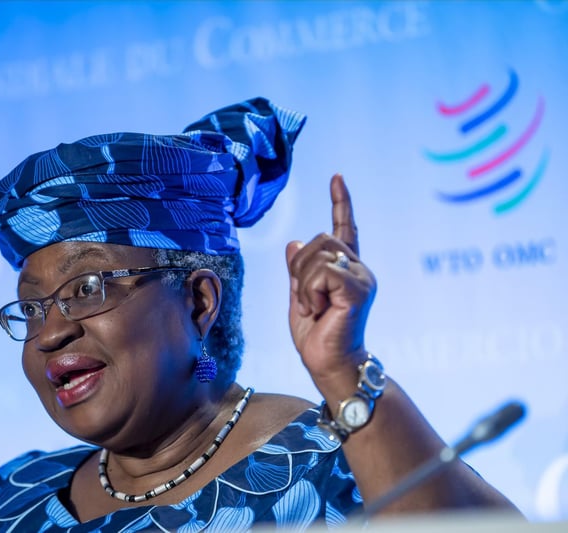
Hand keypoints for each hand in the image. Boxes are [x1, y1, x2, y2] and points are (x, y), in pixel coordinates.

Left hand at [285, 174, 375, 389]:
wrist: (329, 364)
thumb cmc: (317, 336)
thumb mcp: (299, 297)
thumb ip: (298, 272)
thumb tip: (293, 242)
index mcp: (345, 269)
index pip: (344, 228)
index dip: (340, 202)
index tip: (337, 178)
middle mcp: (358, 268)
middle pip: (319, 239)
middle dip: (300, 268)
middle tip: (306, 301)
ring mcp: (361, 277)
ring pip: (317, 255)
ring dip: (303, 285)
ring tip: (313, 309)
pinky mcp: (358, 288)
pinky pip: (321, 272)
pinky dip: (309, 293)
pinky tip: (318, 310)